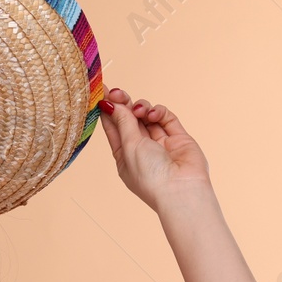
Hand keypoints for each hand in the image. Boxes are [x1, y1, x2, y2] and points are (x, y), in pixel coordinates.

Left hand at [97, 88, 210, 209]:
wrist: (181, 190)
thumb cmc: (150, 175)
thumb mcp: (129, 146)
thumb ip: (123, 122)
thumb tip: (112, 103)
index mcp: (124, 156)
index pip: (113, 127)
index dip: (107, 109)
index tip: (100, 91)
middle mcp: (141, 149)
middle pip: (129, 119)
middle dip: (123, 104)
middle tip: (117, 93)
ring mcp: (160, 143)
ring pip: (147, 116)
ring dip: (141, 108)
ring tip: (139, 111)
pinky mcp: (178, 137)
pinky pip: (166, 118)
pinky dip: (159, 112)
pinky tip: (153, 114)